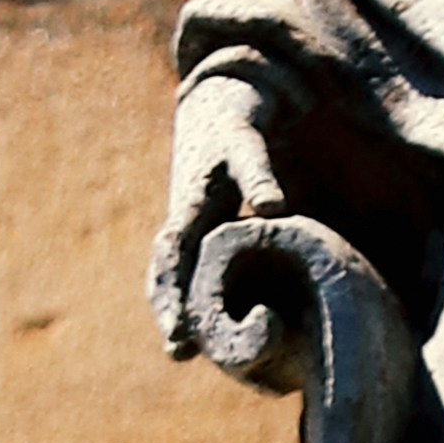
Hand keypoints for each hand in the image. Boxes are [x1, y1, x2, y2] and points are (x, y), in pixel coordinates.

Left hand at [147, 81, 287, 362]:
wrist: (224, 92)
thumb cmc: (234, 170)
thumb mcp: (234, 221)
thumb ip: (241, 268)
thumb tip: (268, 324)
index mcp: (190, 226)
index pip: (171, 274)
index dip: (173, 309)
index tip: (178, 351)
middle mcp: (190, 200)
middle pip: (173, 250)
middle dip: (173, 291)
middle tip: (178, 336)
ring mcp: (207, 166)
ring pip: (198, 210)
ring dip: (199, 242)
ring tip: (203, 295)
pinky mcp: (236, 131)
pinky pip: (248, 158)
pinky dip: (258, 182)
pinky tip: (272, 207)